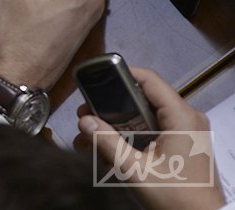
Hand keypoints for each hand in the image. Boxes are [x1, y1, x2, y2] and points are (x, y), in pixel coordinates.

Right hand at [77, 67, 224, 209]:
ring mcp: (186, 130)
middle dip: (112, 106)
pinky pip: (154, 129)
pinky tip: (113, 147)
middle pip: (143, 98)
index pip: (149, 80)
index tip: (98, 77)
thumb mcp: (135, 170)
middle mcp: (187, 118)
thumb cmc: (177, 198)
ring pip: (146, 115)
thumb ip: (108, 143)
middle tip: (88, 114)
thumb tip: (85, 121)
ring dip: (119, 123)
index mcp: (181, 117)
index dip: (122, 73)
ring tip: (95, 134)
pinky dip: (133, 134)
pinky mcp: (183, 143)